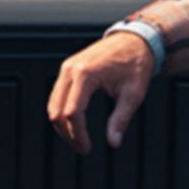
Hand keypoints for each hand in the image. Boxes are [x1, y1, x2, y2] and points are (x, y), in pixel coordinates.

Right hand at [48, 30, 156, 154]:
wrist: (135, 40)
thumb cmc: (135, 63)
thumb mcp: (133, 94)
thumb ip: (121, 120)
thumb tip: (113, 142)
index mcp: (86, 74)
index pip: (73, 113)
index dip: (78, 135)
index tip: (87, 148)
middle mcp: (71, 70)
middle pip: (57, 111)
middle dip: (67, 134)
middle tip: (82, 148)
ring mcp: (66, 68)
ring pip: (53, 105)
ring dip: (62, 126)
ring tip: (78, 139)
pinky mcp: (67, 70)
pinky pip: (56, 96)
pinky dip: (62, 113)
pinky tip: (74, 124)